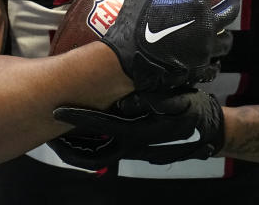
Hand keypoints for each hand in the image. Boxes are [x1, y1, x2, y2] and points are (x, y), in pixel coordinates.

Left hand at [49, 89, 224, 168]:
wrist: (209, 129)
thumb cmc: (192, 108)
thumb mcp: (174, 100)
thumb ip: (148, 100)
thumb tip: (122, 101)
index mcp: (139, 132)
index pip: (101, 126)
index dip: (78, 118)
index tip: (57, 110)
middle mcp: (134, 147)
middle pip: (92, 156)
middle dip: (67, 149)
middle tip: (48, 136)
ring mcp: (135, 152)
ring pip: (98, 158)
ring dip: (77, 150)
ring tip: (59, 137)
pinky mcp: (137, 151)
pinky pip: (108, 152)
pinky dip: (92, 147)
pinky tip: (84, 136)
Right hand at [102, 0, 239, 91]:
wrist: (128, 62)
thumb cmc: (135, 25)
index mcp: (195, 5)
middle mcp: (205, 27)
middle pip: (229, 12)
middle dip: (232, 3)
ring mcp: (203, 51)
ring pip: (224, 42)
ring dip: (225, 35)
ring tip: (223, 32)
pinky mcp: (197, 69)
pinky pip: (212, 67)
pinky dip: (214, 64)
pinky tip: (213, 63)